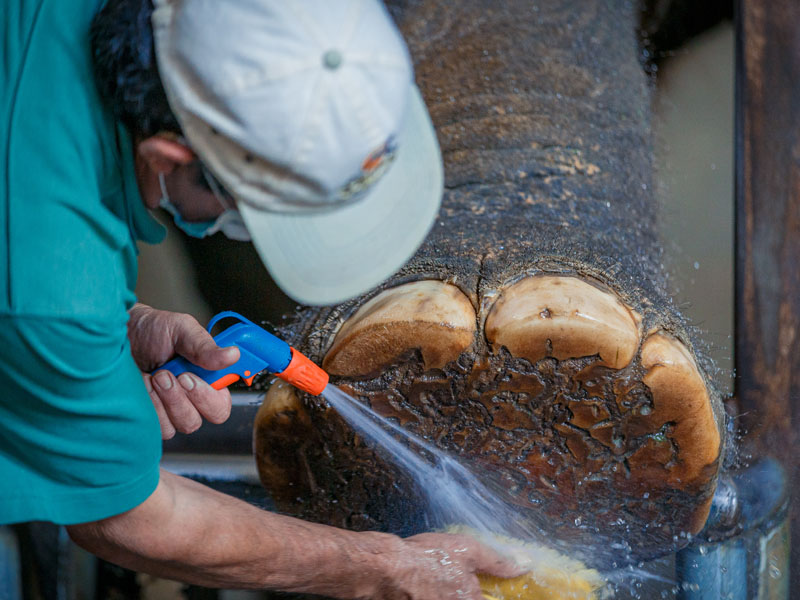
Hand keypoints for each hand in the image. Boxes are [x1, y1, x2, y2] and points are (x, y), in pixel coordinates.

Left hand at [128, 304, 239, 438]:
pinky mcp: (153, 418)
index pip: (221, 406)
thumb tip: (234, 355)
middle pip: (199, 420)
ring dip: (163, 401)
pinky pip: (158, 427)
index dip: (208, 397)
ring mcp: (172, 411)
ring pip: (178, 425)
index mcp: (209, 381)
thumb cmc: (154, 330)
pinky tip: (142, 384)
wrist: (122, 335)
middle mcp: (193, 400)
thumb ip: (206, 347)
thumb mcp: (182, 330)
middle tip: (165, 374)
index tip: (188, 377)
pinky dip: (149, 406)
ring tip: (153, 376)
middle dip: (180, 399)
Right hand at [367, 531, 523, 599]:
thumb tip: (525, 563)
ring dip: (450, 590)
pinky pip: (436, 598)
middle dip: (470, 590)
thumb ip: (499, 560)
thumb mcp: (468, 550)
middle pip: (471, 599)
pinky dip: (435, 592)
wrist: (386, 569)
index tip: (490, 586)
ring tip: (440, 578)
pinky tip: (429, 582)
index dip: (493, 593)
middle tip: (456, 576)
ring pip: (453, 598)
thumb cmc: (426, 559)